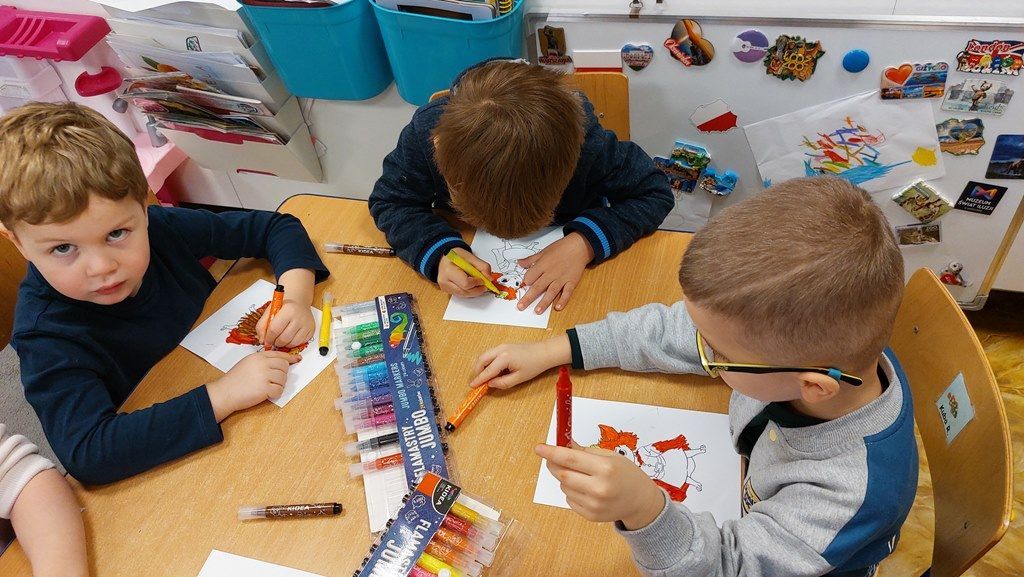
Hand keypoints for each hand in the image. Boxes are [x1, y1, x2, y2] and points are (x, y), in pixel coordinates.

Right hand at [207, 350, 299, 421]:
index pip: (279, 355)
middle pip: (284, 366)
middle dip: (282, 374)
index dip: (290, 358)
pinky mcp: (265, 388)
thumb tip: (278, 363)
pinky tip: (267, 394)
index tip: (297, 359)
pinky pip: (279, 390)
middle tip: (274, 380)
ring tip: (267, 388)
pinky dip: (275, 394)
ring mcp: (264, 376)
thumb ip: (261, 361)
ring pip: (283, 379)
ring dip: (278, 385)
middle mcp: (262, 364)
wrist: (224, 393)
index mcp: (258, 357)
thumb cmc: (234, 380)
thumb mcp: (247, 363)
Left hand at [257, 300, 314, 349]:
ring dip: (283, 344)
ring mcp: (306, 325)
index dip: (268, 338)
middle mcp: (299, 317)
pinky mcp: (311, 331)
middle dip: (275, 342)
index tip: (266, 341)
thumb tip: (262, 340)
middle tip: (273, 340)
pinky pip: (299, 343)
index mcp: (288, 310)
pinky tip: (289, 338)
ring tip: (280, 339)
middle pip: (283, 338)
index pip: (275, 329)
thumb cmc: (283, 307)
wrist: (299, 303)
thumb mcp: (270, 311)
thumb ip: (262, 325)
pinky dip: (291, 344)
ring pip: (292, 343)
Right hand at [438, 247, 491, 297]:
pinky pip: (462, 295)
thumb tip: (489, 278)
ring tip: (478, 283)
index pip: (466, 283)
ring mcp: (445, 288)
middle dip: (478, 289)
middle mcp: (444, 281)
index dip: (477, 282)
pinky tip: (471, 284)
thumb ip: (482, 266)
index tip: (482, 279)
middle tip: (484, 283)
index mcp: (449, 271)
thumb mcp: (470, 256)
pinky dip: (469, 291)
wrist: (444, 257)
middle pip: (465, 292)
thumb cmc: (456, 256)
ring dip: (474, 291)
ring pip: (464, 295)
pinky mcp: (447, 291)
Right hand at [470, 336, 569, 388]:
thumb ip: (503, 383)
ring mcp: (501, 346)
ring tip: (483, 377)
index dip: (479, 379)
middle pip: (481, 359)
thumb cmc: (534, 365)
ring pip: (485, 355)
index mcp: (504, 358)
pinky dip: (487, 361)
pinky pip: (490, 353)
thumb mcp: (519, 378)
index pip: (487, 371)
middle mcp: (500, 349)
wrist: (544, 352)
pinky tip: (491, 370)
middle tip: (477, 382)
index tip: (472, 386)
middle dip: (477, 371)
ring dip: (481, 366)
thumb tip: (490, 384)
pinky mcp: (504, 346)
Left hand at [518, 232, 593, 313]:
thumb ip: (531, 259)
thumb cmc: (560, 248)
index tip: (524, 285)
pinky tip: (558, 307)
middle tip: (521, 307)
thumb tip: (519, 263)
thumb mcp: (543, 251)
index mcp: (542, 265)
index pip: (530, 276)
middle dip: (528, 298)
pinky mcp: (571, 281)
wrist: (578, 246)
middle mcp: (551, 273)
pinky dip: (563, 300)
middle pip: (538, 287)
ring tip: (537, 311)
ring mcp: (562, 278)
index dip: (526, 282)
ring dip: (544, 302)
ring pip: (551, 292)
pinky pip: (567, 292)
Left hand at [535, 443, 665, 530]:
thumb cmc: (625, 474)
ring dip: (565, 478)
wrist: (640, 501)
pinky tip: (587, 489)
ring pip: (564, 487)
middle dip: (553, 464)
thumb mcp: (609, 456)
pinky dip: (572, 491)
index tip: (539, 448)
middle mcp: (599, 488)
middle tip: (552, 458)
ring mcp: (594, 505)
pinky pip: (569, 500)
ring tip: (582, 476)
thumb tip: (562, 443)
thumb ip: (583, 451)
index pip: (570, 459)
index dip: (552, 452)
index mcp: (605, 469)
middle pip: (563, 474)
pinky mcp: (591, 516)